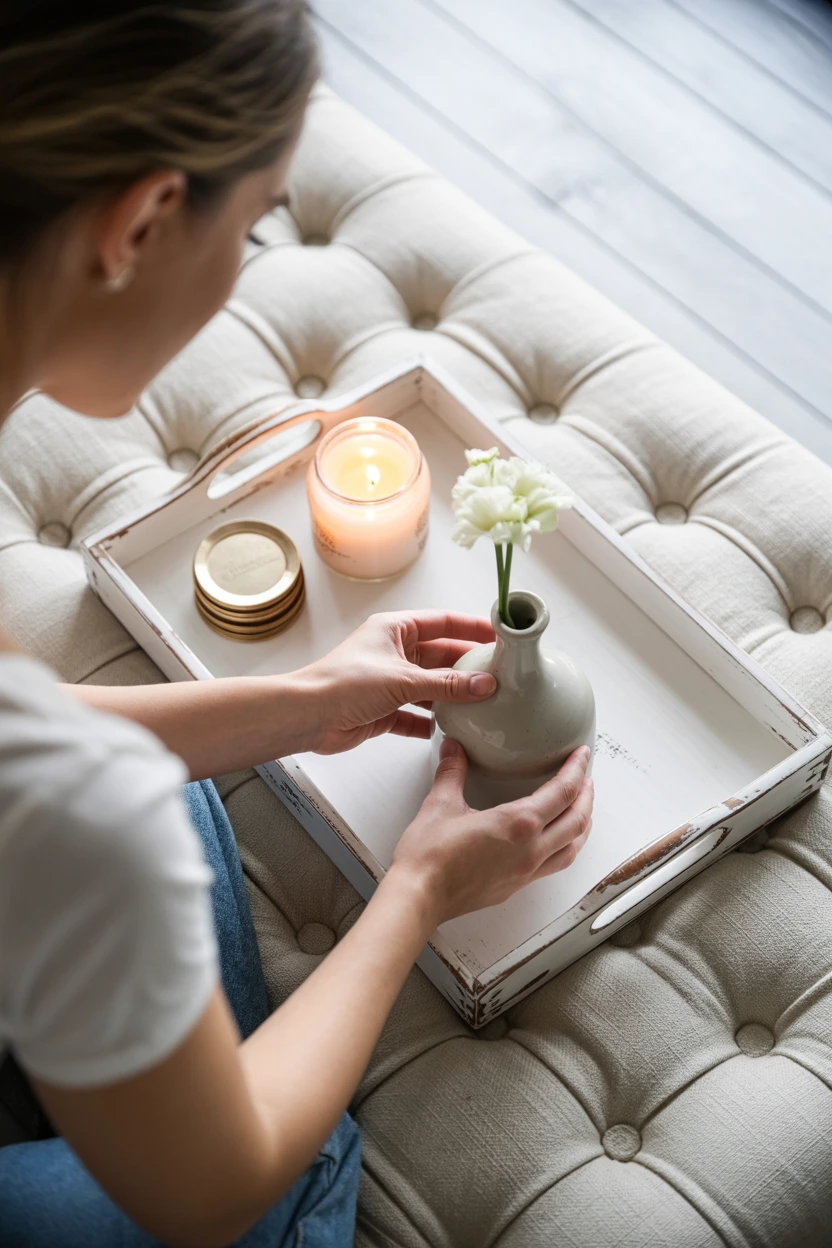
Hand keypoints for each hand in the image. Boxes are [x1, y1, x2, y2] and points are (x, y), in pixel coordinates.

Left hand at [297, 611, 496, 754]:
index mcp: (395, 629)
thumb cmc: (342, 683)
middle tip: (500, 675)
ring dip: (452, 697)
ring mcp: (389, 682)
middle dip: (468, 667)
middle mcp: (393, 652)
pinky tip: (451, 729)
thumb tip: (484, 684)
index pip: (443, 622)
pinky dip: (432, 722)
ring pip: (431, 687)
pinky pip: (416, 715)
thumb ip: (447, 684)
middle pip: (441, 656)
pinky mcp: (383, 710)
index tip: (499, 635)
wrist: (307, 716)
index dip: (472, 628)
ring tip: (483, 704)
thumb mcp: (403, 679)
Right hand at [390, 742, 593, 924]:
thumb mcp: (440, 804)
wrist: (419, 897)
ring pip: (572, 848)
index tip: (582, 755)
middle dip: (586, 796)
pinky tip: (554, 841)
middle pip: (577, 820)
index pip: (562, 792)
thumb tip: (454, 748)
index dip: (577, 769)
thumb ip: (452, 772)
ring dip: (582, 825)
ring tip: (580, 810)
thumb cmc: (429, 856)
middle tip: (586, 778)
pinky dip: (565, 847)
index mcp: (518, 824)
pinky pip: (554, 865)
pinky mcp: (516, 886)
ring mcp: (526, 872)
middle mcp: (531, 850)